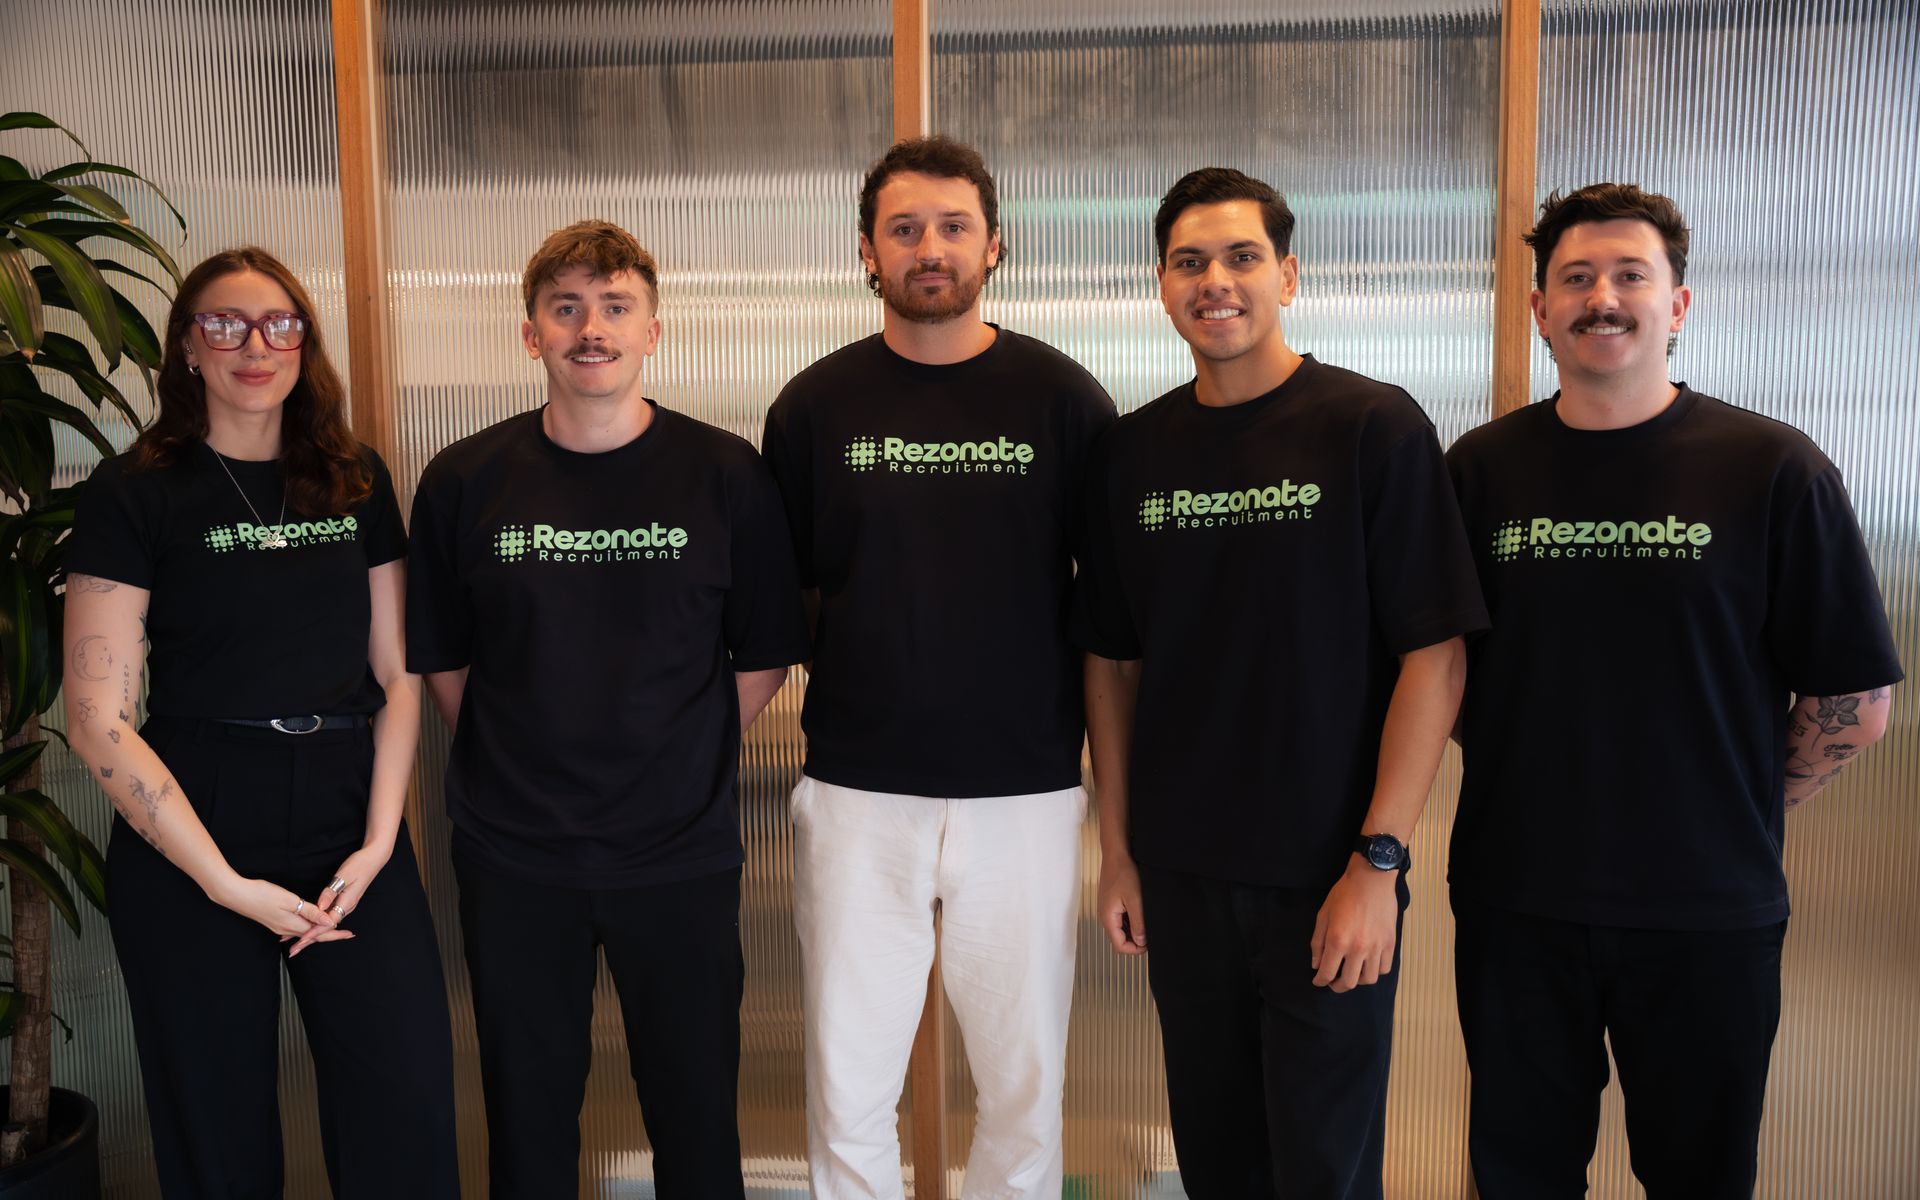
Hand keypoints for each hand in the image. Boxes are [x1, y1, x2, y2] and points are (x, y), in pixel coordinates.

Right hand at [211, 874, 346, 945]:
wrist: (235, 894)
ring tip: (332, 928)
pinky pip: (295, 928)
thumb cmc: (261, 894)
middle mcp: (286, 929)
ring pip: (304, 931)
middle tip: (346, 932)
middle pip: (313, 935)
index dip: (335, 933)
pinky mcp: (273, 921)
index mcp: (292, 925)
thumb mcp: (290, 901)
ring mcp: (278, 926)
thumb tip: (329, 921)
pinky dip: (306, 927)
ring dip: (318, 931)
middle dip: (330, 934)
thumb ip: (310, 911)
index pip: (319, 934)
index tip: (349, 934)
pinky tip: (308, 925)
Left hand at [287, 842, 391, 957]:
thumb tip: (319, 907)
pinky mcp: (344, 902)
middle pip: (326, 928)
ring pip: (327, 923)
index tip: (301, 940)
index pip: (327, 923)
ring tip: (297, 941)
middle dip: (310, 939)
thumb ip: (331, 892)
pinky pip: (329, 916)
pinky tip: (310, 925)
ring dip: (312, 933)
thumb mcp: (343, 876)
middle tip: (294, 950)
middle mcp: (347, 907)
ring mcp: (346, 905)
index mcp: (347, 903)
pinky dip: (318, 923)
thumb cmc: (360, 864)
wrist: (375, 858)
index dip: (313, 932)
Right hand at [1097, 851, 1146, 954]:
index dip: (1134, 949)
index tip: (1149, 944)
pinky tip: (1139, 914)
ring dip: (1132, 931)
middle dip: (1134, 941)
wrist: (1116, 855)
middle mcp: (1104, 916)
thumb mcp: (1135, 900)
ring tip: (1146, 923)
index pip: (1119, 945)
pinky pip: (1119, 920)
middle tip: (1150, 934)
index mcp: (1108, 918)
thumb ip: (1138, 923)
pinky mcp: (1110, 904)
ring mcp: (1106, 910)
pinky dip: (1129, 922)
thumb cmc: (1124, 873)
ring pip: (1119, 930)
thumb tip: (1141, 942)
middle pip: (1118, 939)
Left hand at [1310, 859, 1398, 991]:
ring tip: (1351, 973)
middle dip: (1337, 986)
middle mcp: (1358, 948)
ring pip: (1368, 979)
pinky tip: (1367, 964)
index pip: (1327, 973)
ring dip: (1357, 980)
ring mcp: (1376, 947)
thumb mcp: (1323, 915)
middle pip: (1349, 982)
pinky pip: (1384, 968)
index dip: (1320, 981)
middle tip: (1333, 982)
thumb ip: (1318, 942)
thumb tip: (1317, 964)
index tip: (1318, 981)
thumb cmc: (1344, 894)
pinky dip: (1375, 971)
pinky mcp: (1390, 943)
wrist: (1371, 879)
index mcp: (1338, 941)